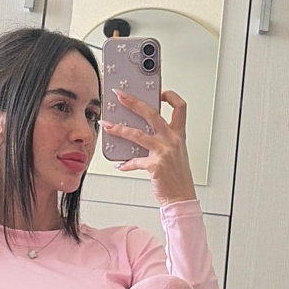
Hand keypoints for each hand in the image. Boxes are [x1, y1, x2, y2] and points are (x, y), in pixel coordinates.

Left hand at [103, 90, 197, 205]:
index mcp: (178, 135)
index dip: (170, 96)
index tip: (158, 92)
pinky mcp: (155, 165)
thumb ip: (161, 139)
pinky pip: (134, 161)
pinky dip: (125, 163)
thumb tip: (139, 130)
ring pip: (137, 134)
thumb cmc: (177, 176)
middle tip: (120, 96)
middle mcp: (172, 140)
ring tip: (107, 125)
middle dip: (133, 102)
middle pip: (152, 114)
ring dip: (119, 129)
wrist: (181, 197)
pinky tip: (119, 165)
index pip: (180, 108)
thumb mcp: (174, 152)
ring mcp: (164, 152)